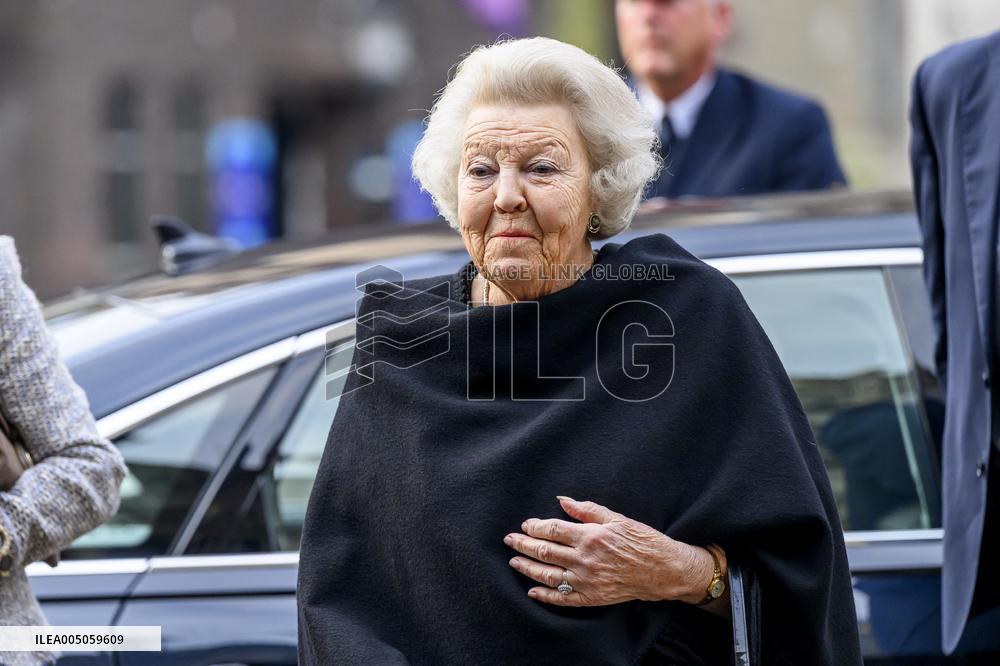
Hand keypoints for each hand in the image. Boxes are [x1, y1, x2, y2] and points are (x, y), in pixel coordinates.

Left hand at [504, 496, 718, 607]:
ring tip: (514, 562)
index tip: (526, 524)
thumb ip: (587, 510)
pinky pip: (563, 598)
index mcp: (591, 536)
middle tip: (510, 540)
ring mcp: (587, 580)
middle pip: (545, 552)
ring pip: (548, 575)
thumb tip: (562, 500)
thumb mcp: (616, 518)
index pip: (553, 530)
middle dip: (523, 545)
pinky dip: (546, 595)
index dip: (535, 526)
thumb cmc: (643, 540)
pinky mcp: (592, 597)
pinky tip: (533, 590)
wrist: (664, 570)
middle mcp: (585, 559)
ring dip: (528, 568)